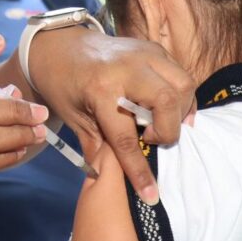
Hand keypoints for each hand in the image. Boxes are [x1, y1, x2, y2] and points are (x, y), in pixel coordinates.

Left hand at [25, 27, 195, 204]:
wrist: (59, 45)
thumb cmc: (63, 84)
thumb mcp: (73, 118)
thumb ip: (96, 146)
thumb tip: (109, 180)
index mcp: (100, 89)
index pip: (126, 136)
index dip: (139, 170)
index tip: (151, 195)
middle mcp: (126, 68)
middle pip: (167, 100)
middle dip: (167, 129)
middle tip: (150, 139)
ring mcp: (143, 53)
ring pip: (182, 84)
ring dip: (180, 111)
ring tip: (161, 124)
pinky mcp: (153, 48)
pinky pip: (180, 74)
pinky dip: (180, 96)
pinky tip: (168, 110)